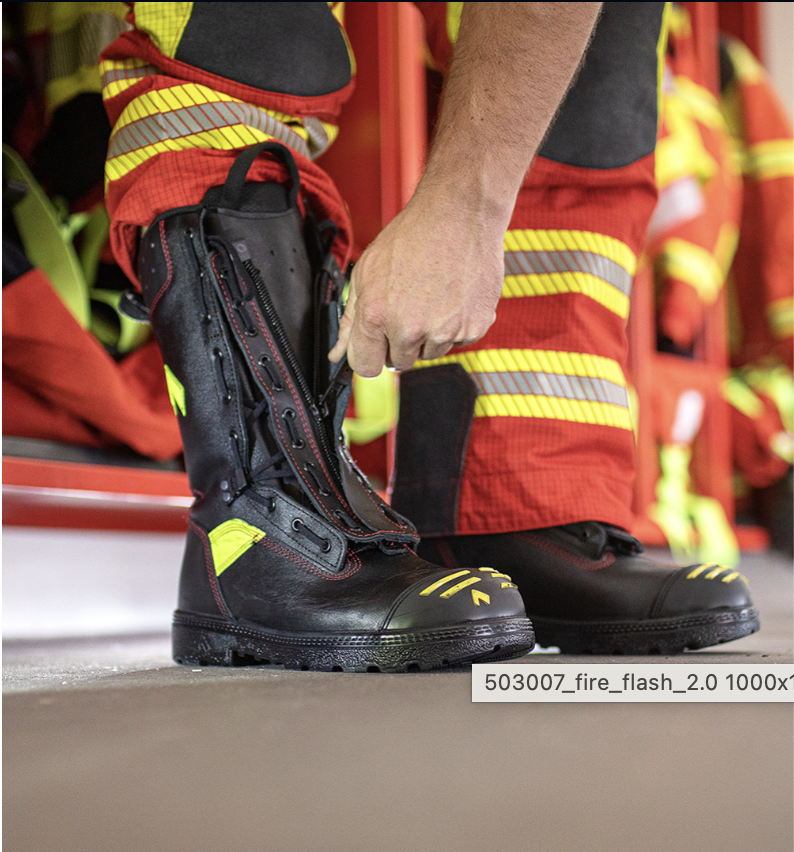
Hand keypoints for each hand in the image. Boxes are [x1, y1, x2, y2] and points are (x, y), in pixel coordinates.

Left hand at [328, 187, 506, 376]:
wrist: (458, 214)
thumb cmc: (412, 237)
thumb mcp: (367, 272)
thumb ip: (351, 318)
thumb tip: (337, 353)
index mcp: (376, 315)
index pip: (366, 367)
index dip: (370, 355)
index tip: (376, 344)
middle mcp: (409, 328)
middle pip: (399, 363)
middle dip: (400, 342)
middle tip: (409, 306)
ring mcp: (444, 331)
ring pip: (430, 353)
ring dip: (429, 334)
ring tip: (432, 296)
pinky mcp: (473, 327)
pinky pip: (458, 341)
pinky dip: (456, 325)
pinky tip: (452, 296)